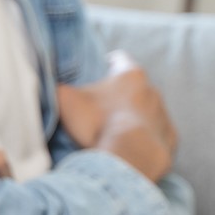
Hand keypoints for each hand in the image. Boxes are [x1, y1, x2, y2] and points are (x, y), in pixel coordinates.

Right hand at [57, 51, 176, 181]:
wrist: (128, 155)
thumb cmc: (97, 123)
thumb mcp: (65, 101)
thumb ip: (56, 89)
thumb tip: (46, 85)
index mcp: (130, 75)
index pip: (119, 59)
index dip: (107, 62)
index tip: (100, 67)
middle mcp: (152, 90)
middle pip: (134, 87)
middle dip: (119, 94)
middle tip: (100, 107)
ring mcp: (163, 114)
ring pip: (147, 110)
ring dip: (132, 117)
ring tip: (114, 131)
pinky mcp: (169, 138)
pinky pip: (155, 134)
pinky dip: (144, 138)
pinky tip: (130, 147)